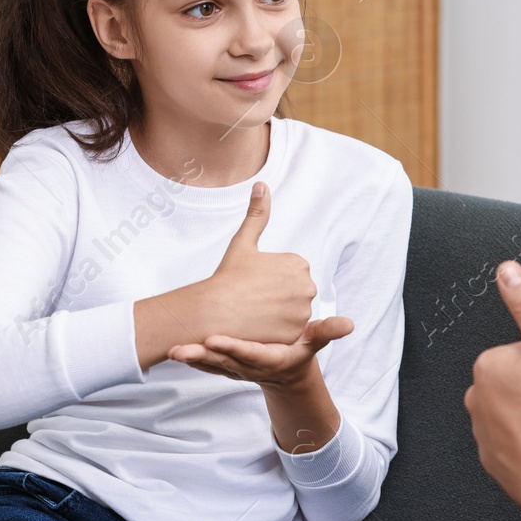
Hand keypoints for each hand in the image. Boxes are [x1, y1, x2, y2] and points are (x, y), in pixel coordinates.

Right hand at [132, 181, 318, 370]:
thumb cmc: (227, 276)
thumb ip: (257, 214)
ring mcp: (302, 313)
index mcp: (299, 264)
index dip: (270, 279)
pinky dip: (276, 332)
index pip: (290, 274)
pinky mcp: (295, 335)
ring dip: (277, 315)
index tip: (253, 282)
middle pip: (294, 294)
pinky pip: (289, 332)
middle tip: (252, 298)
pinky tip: (259, 327)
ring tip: (254, 313)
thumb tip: (262, 184)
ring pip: (292, 314)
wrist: (213, 312)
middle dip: (277, 297)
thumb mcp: (244, 242)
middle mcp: (307, 288)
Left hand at [169, 316, 353, 386]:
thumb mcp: (313, 342)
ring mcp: (233, 369)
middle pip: (221, 362)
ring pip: (208, 364)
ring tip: (169, 349)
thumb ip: (327, 331)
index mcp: (270, 359)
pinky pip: (204, 364)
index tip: (214, 340)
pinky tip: (172, 347)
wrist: (285, 375)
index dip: (233, 348)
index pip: (249, 353)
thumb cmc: (299, 351)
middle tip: (178, 349)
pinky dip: (190, 358)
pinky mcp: (222, 367)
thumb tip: (350, 324)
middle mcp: (248, 367)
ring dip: (189, 358)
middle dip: (199, 356)